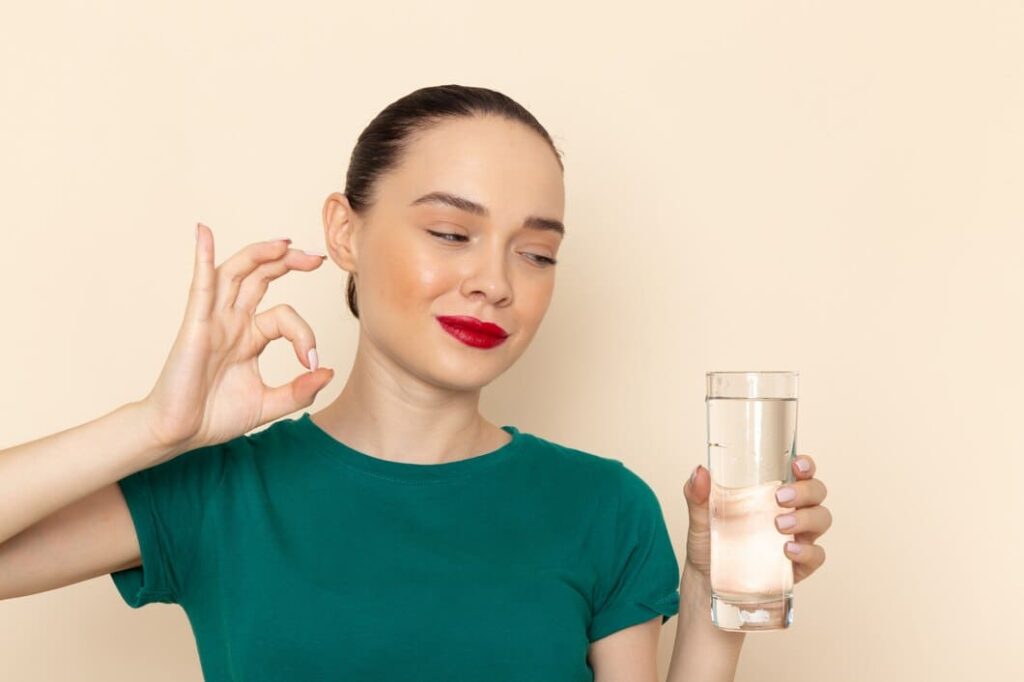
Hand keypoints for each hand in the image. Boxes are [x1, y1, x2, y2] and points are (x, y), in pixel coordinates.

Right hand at [139, 223, 333, 457]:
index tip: (311, 362)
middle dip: (288, 262)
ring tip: (284, 243)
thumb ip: (300, 391)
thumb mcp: (270, 405)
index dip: (305, 333)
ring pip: (235, 273)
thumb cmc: (215, 417)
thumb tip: (326, 372)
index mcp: (249, 336)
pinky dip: (202, 256)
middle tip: (316, 258)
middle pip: (260, 277)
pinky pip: (200, 285)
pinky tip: (204, 233)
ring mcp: (213, 321)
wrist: (178, 435)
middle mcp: (232, 322)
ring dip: (259, 254)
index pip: (285, 316)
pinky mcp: (195, 326)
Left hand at [682, 455, 830, 584]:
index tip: (797, 464)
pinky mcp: (799, 565)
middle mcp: (792, 511)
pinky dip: (806, 551)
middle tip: (780, 497)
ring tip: (779, 524)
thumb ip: (697, 494)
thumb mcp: (700, 516)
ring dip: (805, 518)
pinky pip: (816, 555)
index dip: (806, 465)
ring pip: (821, 519)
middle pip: (816, 493)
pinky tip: (788, 550)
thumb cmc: (711, 542)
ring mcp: (799, 538)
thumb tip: (700, 472)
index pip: (800, 472)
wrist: (707, 580)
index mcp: (772, 493)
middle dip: (805, 491)